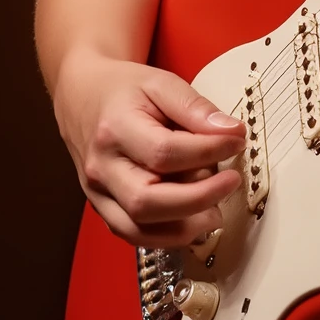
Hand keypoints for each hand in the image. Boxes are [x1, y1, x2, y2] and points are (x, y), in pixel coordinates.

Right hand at [54, 51, 245, 248]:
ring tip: (215, 211)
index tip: (236, 141)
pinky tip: (192, 221)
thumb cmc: (123, 90)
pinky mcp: (102, 207)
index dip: (207, 151)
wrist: (83, 95)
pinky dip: (166, 236)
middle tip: (230, 182)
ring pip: (137, 229)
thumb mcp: (161, 82)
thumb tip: (232, 132)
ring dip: (184, 227)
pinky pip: (132, 235)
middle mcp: (102, 167)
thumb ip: (196, 107)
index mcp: (114, 129)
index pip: (164, 152)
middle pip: (147, 200)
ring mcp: (98, 192)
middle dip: (198, 198)